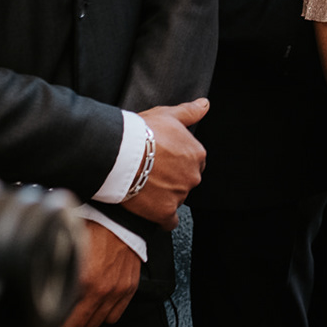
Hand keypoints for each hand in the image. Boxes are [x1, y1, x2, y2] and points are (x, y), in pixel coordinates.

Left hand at [61, 220, 140, 326]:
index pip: (67, 324)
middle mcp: (102, 289)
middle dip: (73, 322)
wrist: (119, 218)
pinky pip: (116, 314)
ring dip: (90, 317)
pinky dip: (107, 311)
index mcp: (84, 281)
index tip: (54, 319)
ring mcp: (118, 290)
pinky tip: (99, 301)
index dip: (57, 324)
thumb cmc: (92, 228)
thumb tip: (39, 285)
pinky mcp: (130, 287)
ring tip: (83, 306)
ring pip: (100, 322)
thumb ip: (55, 270)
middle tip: (67, 312)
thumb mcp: (66, 249)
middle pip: (83, 326)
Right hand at [123, 97, 208, 227]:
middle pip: (185, 181)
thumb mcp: (168, 115)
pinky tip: (154, 212)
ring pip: (176, 199)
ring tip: (146, 188)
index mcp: (197, 154)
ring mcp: (180, 195)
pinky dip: (164, 219)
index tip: (164, 160)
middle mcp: (193, 176)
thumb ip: (189, 112)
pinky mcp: (165, 212)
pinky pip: (170, 222)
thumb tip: (205, 105)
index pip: (193, 162)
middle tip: (153, 173)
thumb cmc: (143, 132)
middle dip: (172, 179)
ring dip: (165, 196)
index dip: (178, 161)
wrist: (121, 154)